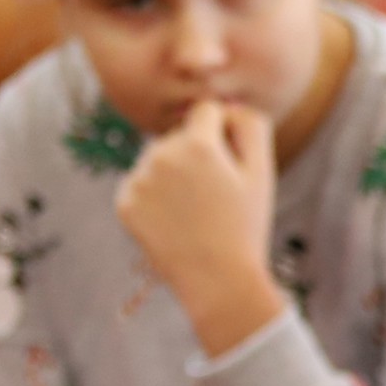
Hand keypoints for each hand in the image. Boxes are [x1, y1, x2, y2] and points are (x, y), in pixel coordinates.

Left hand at [116, 100, 283, 357]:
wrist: (218, 282)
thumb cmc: (245, 225)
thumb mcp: (262, 172)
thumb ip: (251, 125)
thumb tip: (227, 103)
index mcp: (197, 143)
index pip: (207, 110)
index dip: (224, 135)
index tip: (230, 166)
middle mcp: (160, 155)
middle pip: (180, 135)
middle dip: (197, 154)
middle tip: (215, 196)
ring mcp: (138, 180)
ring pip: (158, 158)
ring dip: (174, 174)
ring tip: (195, 210)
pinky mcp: (124, 203)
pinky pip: (142, 184)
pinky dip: (156, 197)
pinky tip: (176, 221)